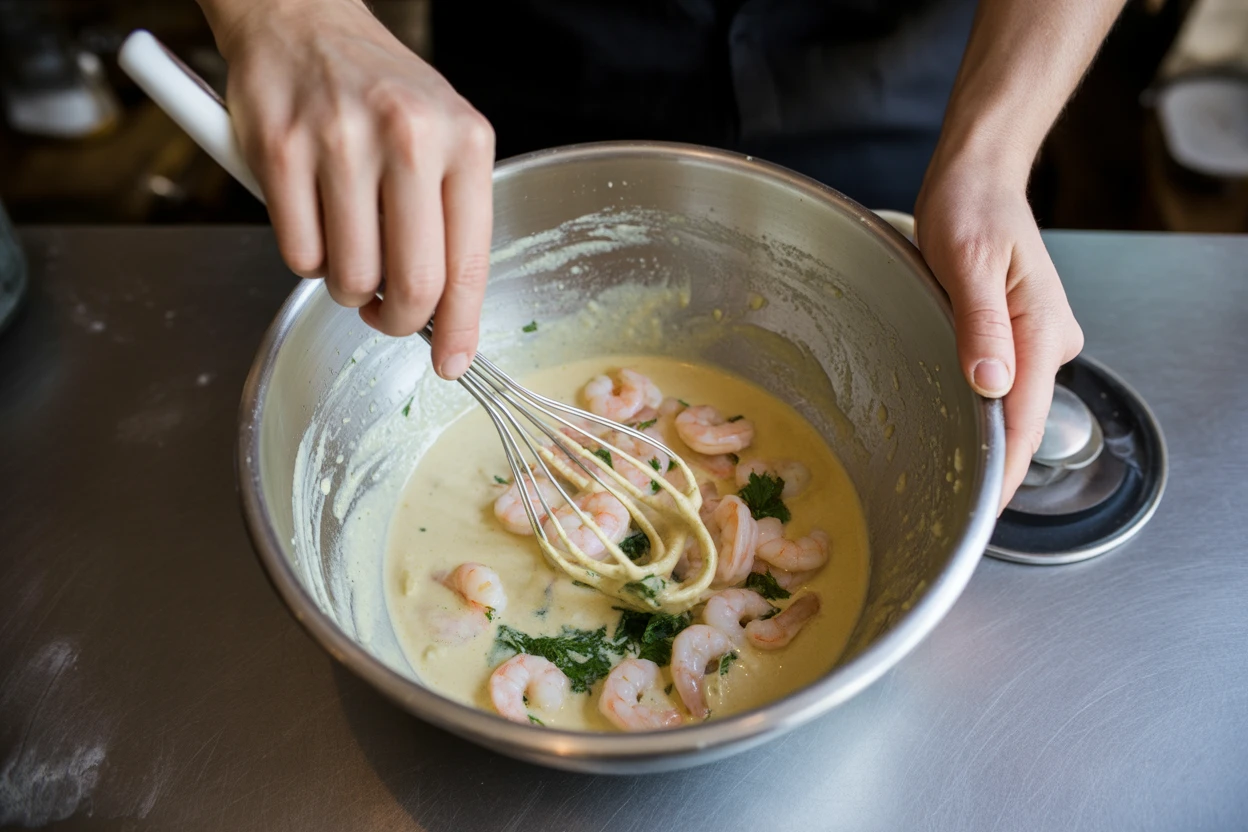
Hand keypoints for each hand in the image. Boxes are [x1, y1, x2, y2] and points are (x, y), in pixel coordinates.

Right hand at [211, 0, 494, 377]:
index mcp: (464, 141)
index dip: (460, 327)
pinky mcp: (280, 149)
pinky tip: (313, 221)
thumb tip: (445, 313)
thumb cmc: (378, 89)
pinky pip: (298, 254)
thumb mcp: (443, 137)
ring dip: (348, 287)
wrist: (302, 18)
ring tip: (349, 250)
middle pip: (413, 283)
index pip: (469, 262)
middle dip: (398, 320)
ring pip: (351, 276)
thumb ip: (451, 218)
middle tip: (386, 314)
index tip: (452, 362)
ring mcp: (341, 142)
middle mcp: (409, 138)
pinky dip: (306, 260)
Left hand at [914, 155, 1083, 511]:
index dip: (1004, 471)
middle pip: (1021, 419)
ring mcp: (1036, 338)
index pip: (1026, 420)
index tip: (982, 513)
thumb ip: (981, 322)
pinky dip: (981, 406)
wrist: (981, 176)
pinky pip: (1003, 382)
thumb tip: (991, 383)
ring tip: (947, 474)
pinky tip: (955, 421)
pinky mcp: (1018, 333)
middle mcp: (1048, 341)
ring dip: (984, 436)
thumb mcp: (968, 260)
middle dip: (991, 463)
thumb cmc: (971, 208)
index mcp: (1042, 330)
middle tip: (950, 506)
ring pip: (1013, 403)